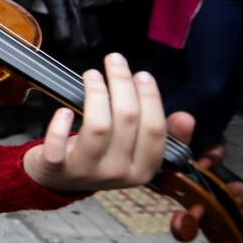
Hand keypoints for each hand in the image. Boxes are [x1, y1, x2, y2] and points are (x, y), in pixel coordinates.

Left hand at [23, 53, 168, 192]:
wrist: (60, 181)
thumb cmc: (101, 157)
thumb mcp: (135, 151)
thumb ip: (161, 133)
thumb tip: (185, 118)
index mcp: (142, 169)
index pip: (154, 130)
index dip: (150, 98)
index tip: (142, 75)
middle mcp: (118, 172)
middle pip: (127, 120)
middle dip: (122, 84)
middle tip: (115, 61)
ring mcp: (86, 172)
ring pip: (98, 127)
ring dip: (96, 93)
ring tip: (92, 75)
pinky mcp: (57, 168)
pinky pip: (58, 147)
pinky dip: (59, 127)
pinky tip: (64, 111)